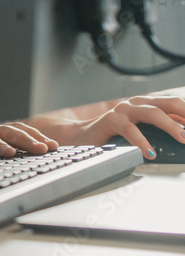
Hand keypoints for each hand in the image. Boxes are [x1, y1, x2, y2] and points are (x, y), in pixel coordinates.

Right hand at [26, 95, 184, 159]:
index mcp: (147, 104)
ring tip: (182, 138)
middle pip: (169, 103)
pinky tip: (150, 153)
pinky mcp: (110, 120)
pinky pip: (130, 130)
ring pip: (152, 112)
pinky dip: (143, 142)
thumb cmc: (113, 135)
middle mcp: (137, 103)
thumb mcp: (141, 131)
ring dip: (171, 125)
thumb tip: (183, 135)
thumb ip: (160, 130)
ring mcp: (123, 110)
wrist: (82, 136)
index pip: (176, 104)